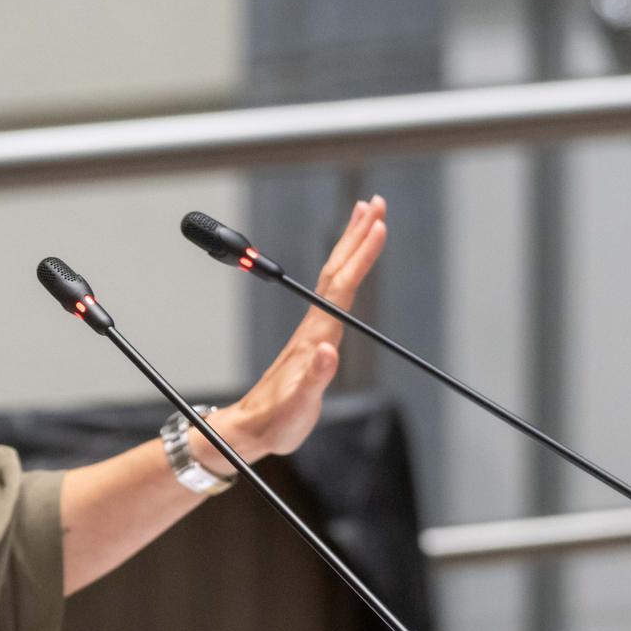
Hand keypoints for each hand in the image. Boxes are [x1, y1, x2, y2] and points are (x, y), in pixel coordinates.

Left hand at [195, 197, 387, 469]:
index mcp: (316, 336)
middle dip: (357, 235)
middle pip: (338, 270)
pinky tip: (350, 266)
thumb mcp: (299, 405)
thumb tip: (328, 350)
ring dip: (351, 245)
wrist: (251, 428)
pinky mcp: (313, 338)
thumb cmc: (276, 420)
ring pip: (334, 276)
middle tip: (377, 203)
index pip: (342, 286)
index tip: (378, 226)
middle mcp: (314, 326)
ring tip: (366, 218)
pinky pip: (333, 292)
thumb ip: (314, 379)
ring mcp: (313, 329)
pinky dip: (345, 270)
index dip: (361, 255)